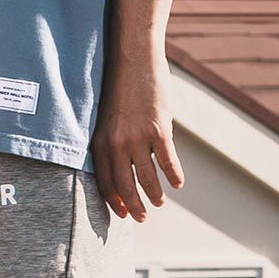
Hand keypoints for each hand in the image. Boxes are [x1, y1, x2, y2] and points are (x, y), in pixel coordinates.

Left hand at [90, 49, 184, 219]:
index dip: (115, 201)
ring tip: (160, 203)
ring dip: (155, 195)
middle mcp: (116, 143)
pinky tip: (178, 183)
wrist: (133, 59)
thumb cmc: (120, 87)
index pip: (105, 181)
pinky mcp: (159, 130)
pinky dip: (174, 175)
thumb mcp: (108, 118)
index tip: (123, 213)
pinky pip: (168, 161)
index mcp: (100, 141)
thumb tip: (126, 167)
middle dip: (135, 206)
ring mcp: (138, 138)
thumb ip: (113, 142)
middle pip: (125, 185)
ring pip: (147, 178)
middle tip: (142, 218)